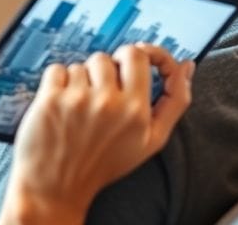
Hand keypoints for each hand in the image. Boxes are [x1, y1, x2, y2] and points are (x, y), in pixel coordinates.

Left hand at [0, 43, 194, 223]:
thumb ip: (175, 102)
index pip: (140, 55)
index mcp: (136, 111)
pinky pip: (57, 69)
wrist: (57, 187)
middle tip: (103, 93)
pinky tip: (61, 106)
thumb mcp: (151, 141)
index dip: (142, 51)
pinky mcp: (50, 99)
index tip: (140, 57)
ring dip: (81, 81)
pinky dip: (57, 83)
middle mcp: (108, 103)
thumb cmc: (103, 164)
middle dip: (107, 70)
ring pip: (82, 65)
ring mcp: (77, 100)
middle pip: (110, 57)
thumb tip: (186, 67)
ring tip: (80, 108)